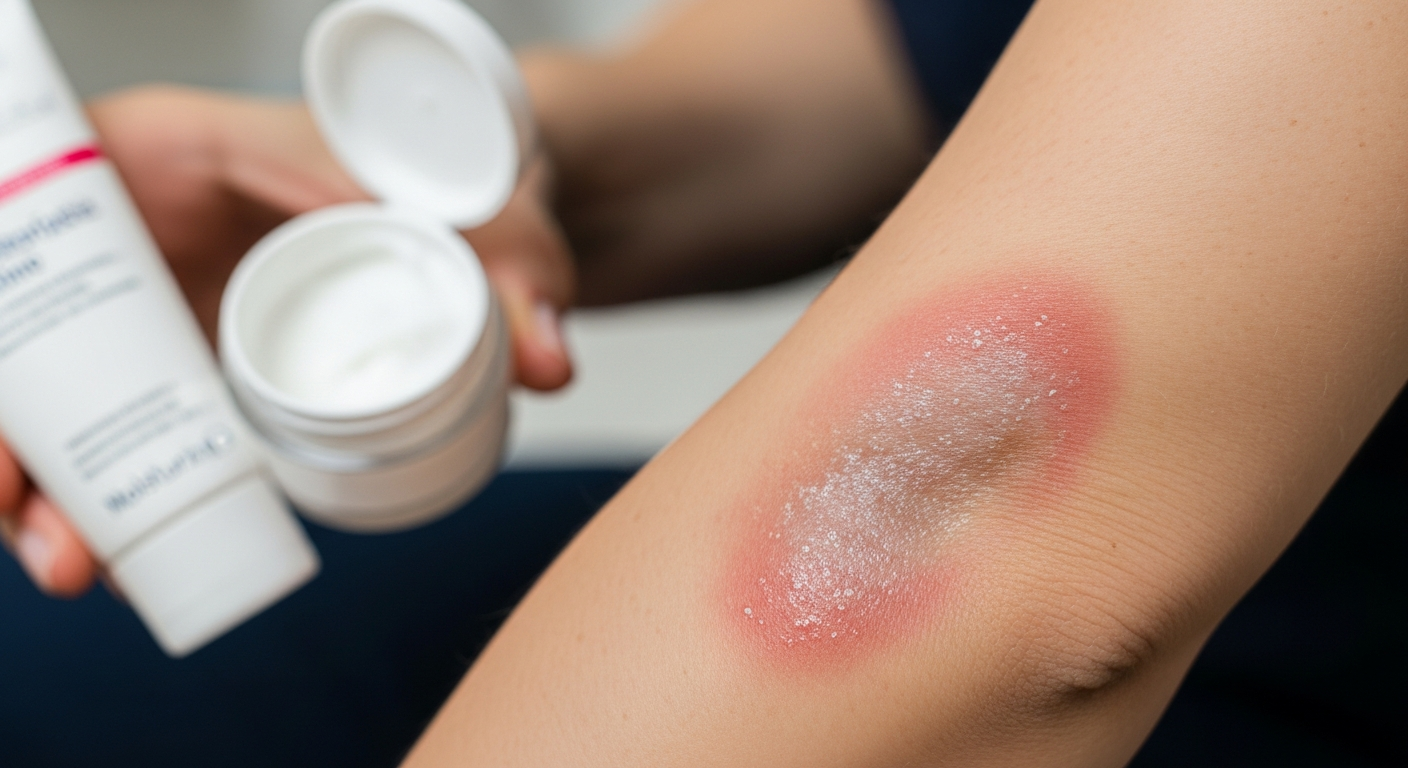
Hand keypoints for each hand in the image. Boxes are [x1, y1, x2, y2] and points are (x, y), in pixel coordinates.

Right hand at [0, 85, 575, 595]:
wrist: (473, 199)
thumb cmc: (452, 174)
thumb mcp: (480, 209)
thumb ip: (515, 272)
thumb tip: (548, 364)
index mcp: (157, 152)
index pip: (22, 225)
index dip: (0, 333)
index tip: (7, 440)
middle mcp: (132, 228)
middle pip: (27, 339)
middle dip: (15, 448)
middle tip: (53, 545)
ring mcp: (151, 298)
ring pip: (58, 395)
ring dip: (50, 490)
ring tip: (79, 569)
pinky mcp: (179, 355)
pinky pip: (113, 422)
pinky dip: (103, 487)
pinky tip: (116, 554)